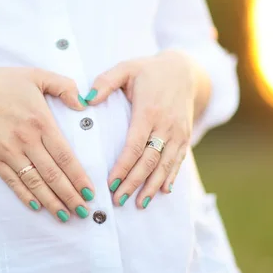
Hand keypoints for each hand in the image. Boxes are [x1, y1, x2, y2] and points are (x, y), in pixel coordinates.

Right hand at [0, 67, 94, 222]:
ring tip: (65, 215)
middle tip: (83, 212)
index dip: (78, 176)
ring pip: (34, 182)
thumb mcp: (37, 76)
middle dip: (70, 196)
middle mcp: (27, 140)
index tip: (90, 191)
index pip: (65, 156)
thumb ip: (64, 86)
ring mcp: (9, 151)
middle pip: (52, 175)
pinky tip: (37, 207)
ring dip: (51, 201)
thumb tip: (84, 103)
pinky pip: (12, 181)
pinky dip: (25, 196)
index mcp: (41, 122)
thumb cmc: (4, 83)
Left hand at [86, 50, 199, 208]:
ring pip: (165, 164)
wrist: (185, 70)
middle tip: (119, 200)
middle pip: (150, 160)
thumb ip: (105, 82)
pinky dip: (171, 177)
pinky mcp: (186, 136)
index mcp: (149, 111)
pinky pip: (178, 160)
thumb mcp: (126, 68)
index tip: (111, 183)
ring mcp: (179, 132)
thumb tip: (86, 99)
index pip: (135, 145)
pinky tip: (163, 191)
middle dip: (134, 182)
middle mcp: (166, 125)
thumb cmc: (149, 70)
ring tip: (140, 204)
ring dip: (152, 186)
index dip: (123, 166)